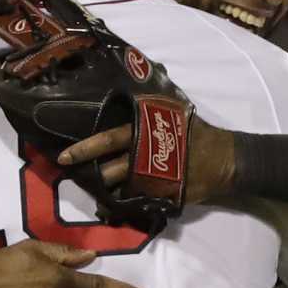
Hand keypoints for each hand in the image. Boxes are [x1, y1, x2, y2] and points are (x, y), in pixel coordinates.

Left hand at [56, 118, 235, 204]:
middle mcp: (146, 155)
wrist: (224, 160)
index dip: (85, 148)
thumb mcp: (172, 110)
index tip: (63, 156)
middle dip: (93, 176)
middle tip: (76, 179)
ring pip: (121, 188)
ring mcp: (154, 178)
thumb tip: (131, 78)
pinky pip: (136, 203)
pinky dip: (122, 206)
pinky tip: (112, 209)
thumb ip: (149, 105)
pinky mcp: (163, 195)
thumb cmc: (196, 132)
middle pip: (111, 169)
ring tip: (95, 195)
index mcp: (145, 132)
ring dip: (106, 193)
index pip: (109, 138)